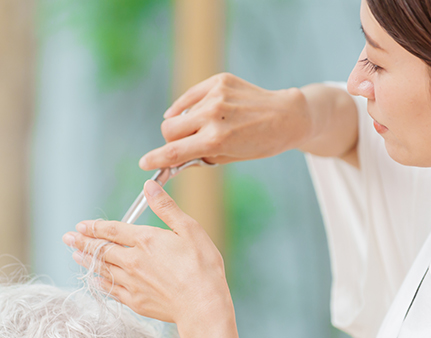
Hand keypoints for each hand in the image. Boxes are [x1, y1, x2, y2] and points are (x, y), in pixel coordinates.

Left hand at [62, 180, 232, 326]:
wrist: (203, 306)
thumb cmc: (202, 267)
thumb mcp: (189, 229)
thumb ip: (166, 208)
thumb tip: (148, 187)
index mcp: (146, 240)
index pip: (113, 230)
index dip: (95, 226)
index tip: (81, 225)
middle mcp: (133, 261)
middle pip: (102, 249)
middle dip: (83, 242)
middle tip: (68, 237)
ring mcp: (132, 283)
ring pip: (103, 269)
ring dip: (87, 260)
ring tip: (74, 254)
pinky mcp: (136, 301)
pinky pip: (111, 290)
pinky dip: (100, 283)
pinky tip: (94, 280)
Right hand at [139, 73, 312, 169]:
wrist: (287, 117)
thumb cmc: (260, 143)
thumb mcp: (229, 157)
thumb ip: (200, 156)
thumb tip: (173, 159)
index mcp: (216, 140)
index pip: (174, 151)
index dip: (155, 159)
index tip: (144, 163)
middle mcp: (213, 116)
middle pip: (168, 130)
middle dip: (172, 140)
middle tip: (186, 144)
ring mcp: (216, 95)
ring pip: (179, 114)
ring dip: (185, 124)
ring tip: (207, 127)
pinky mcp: (219, 81)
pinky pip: (190, 97)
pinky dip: (189, 106)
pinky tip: (199, 111)